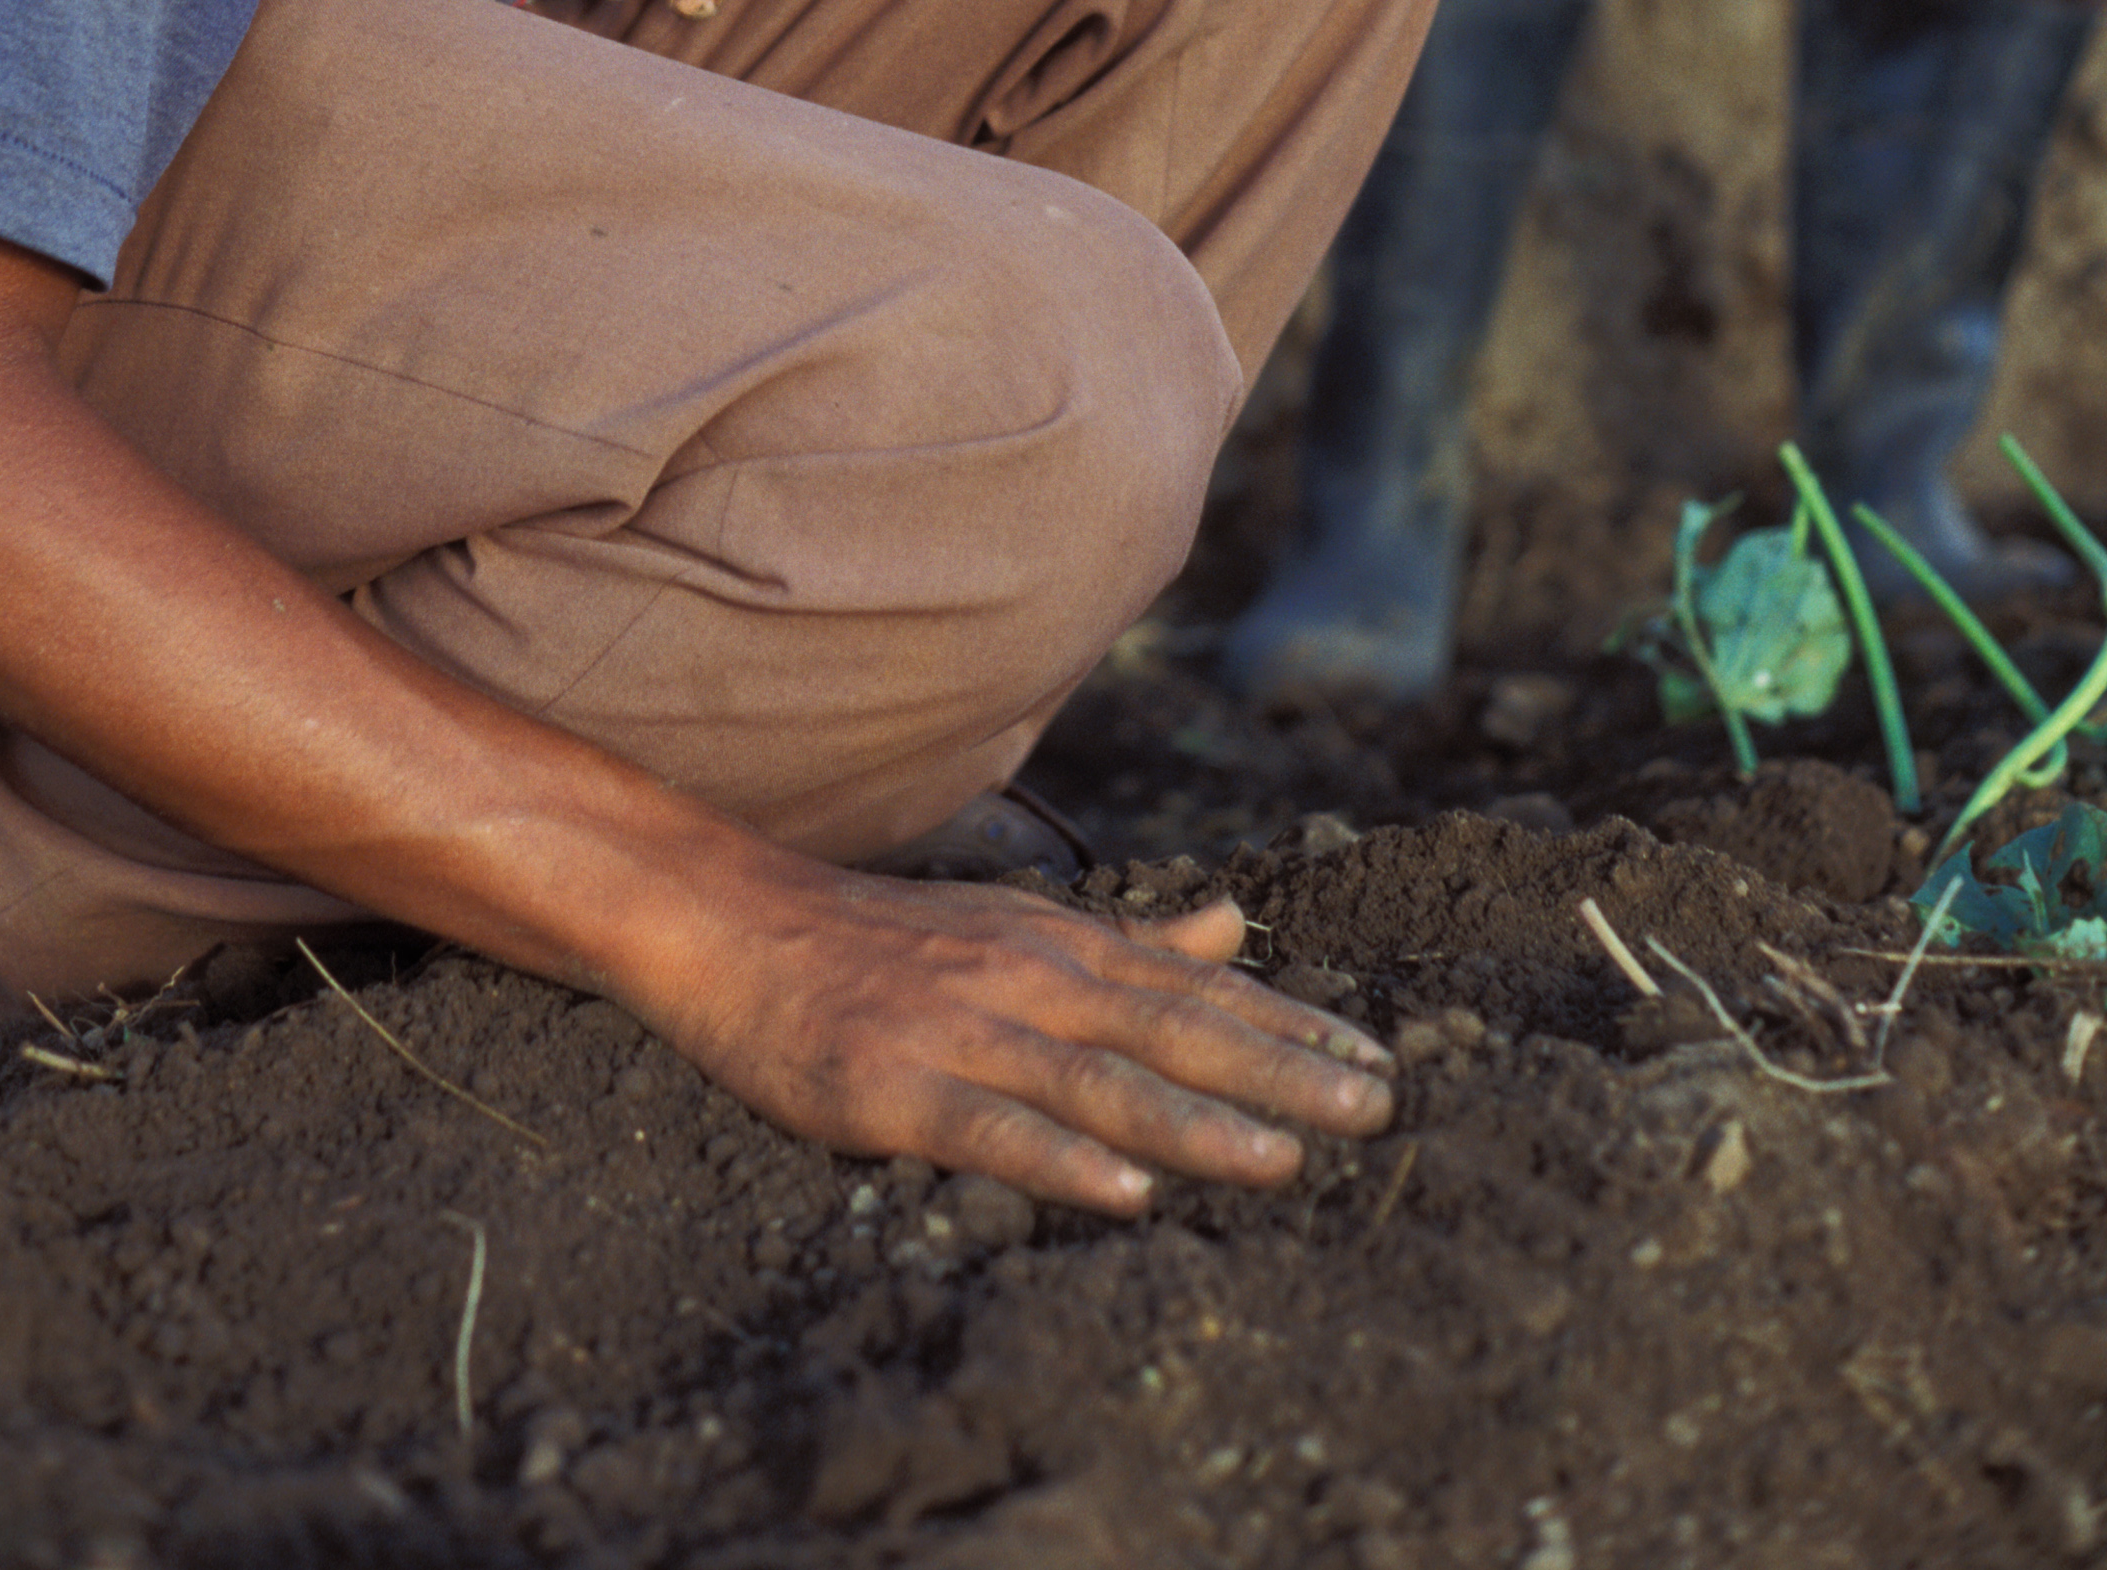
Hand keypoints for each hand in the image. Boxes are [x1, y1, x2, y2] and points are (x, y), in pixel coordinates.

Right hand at [631, 855, 1393, 1214]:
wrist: (734, 923)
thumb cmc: (880, 935)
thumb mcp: (1014, 921)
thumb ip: (1130, 940)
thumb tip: (1237, 926)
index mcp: (1061, 946)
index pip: (1198, 990)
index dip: (1290, 1028)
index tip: (1377, 1063)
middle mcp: (1030, 980)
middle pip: (1173, 1030)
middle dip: (1279, 1072)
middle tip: (1375, 1110)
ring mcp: (966, 1031)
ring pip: (1100, 1080)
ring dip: (1196, 1120)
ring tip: (1282, 1160)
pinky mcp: (902, 1088)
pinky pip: (995, 1129)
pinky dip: (1063, 1157)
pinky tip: (1124, 1190)